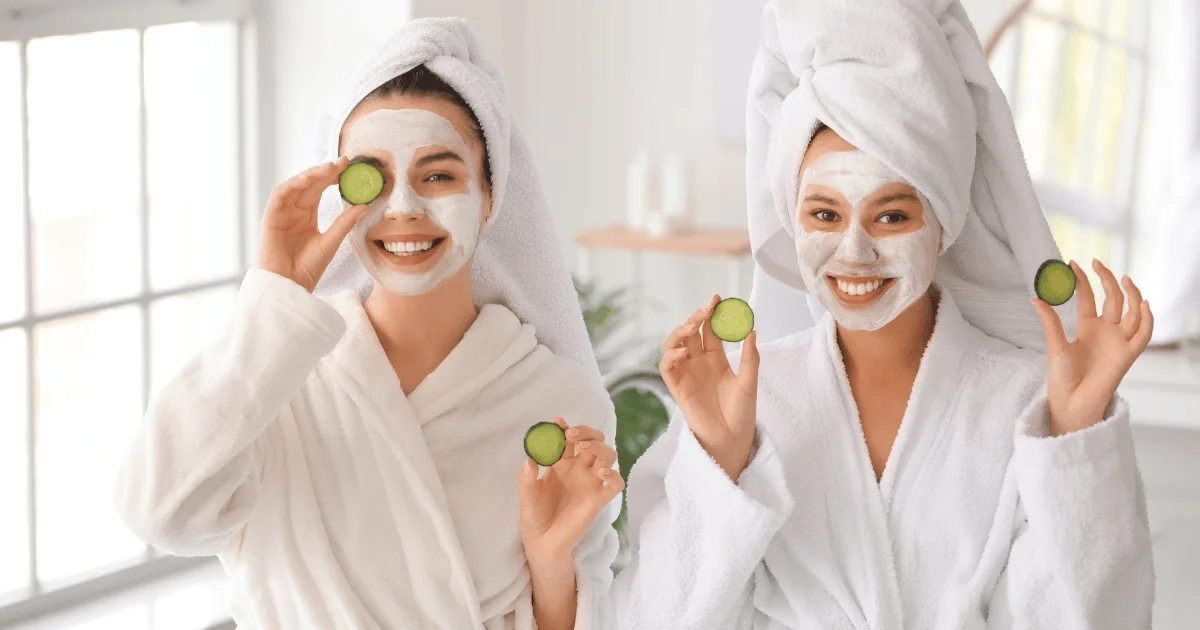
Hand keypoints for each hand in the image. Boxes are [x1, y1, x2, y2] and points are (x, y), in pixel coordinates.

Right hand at [258, 156, 371, 291]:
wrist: (290, 286)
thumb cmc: (307, 269)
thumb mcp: (331, 243)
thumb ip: (344, 223)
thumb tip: (365, 206)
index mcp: (308, 216)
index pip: (320, 190)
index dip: (333, 177)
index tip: (350, 168)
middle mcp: (294, 211)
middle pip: (310, 184)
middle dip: (325, 171)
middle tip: (344, 162)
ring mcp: (282, 213)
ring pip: (295, 186)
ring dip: (311, 175)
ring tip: (329, 168)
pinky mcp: (270, 217)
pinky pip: (280, 195)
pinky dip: (292, 184)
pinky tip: (307, 179)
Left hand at [517, 418, 623, 567]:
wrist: (542, 542)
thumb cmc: (534, 516)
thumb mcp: (526, 495)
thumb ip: (527, 478)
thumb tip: (529, 460)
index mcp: (561, 464)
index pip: (569, 439)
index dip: (566, 428)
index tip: (558, 422)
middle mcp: (578, 469)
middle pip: (593, 441)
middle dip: (586, 432)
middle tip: (571, 435)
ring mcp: (590, 483)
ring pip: (607, 456)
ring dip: (599, 447)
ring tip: (583, 448)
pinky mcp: (599, 499)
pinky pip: (616, 484)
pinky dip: (614, 476)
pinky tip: (601, 474)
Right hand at [659, 294, 759, 480]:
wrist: (732, 439)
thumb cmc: (741, 414)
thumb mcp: (749, 382)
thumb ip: (749, 357)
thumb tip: (752, 330)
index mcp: (716, 359)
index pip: (710, 330)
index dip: (711, 314)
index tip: (717, 299)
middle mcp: (699, 363)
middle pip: (690, 332)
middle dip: (696, 317)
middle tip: (707, 308)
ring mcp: (686, 374)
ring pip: (674, 344)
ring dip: (680, 331)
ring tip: (693, 325)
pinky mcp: (677, 387)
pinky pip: (667, 366)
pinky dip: (671, 355)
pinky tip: (684, 351)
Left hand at [1032, 259, 1153, 435]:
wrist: (1071, 402)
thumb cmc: (1062, 378)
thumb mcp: (1055, 345)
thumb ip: (1051, 322)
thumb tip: (1036, 297)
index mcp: (1087, 328)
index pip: (1089, 298)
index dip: (1084, 281)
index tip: (1074, 263)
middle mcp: (1105, 331)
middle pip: (1113, 299)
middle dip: (1107, 280)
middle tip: (1096, 262)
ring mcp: (1118, 341)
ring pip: (1132, 312)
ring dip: (1132, 294)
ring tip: (1124, 279)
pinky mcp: (1128, 354)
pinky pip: (1143, 334)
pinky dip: (1146, 319)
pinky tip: (1142, 304)